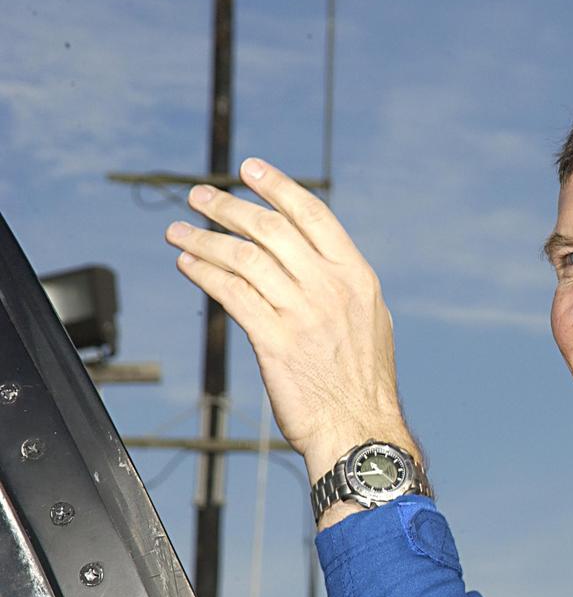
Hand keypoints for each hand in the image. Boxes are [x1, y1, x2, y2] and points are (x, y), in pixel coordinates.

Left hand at [165, 159, 416, 485]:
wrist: (360, 428)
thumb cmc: (364, 383)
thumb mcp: (370, 321)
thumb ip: (340, 287)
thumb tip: (311, 261)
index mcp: (357, 277)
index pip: (313, 215)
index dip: (278, 186)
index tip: (250, 168)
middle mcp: (330, 288)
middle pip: (272, 229)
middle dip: (230, 206)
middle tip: (200, 196)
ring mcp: (303, 313)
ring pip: (245, 258)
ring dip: (207, 239)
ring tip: (178, 230)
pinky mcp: (275, 341)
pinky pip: (232, 295)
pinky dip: (205, 274)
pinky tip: (187, 263)